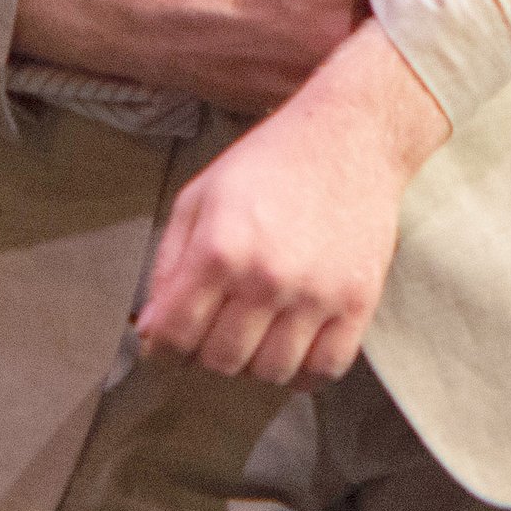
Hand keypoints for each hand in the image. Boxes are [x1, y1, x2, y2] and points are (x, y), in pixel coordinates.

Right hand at [12, 0, 413, 110]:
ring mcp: (322, 76)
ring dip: (375, 43)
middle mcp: (340, 34)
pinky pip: (340, 86)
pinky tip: (321, 52)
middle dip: (406, 8)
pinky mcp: (301, 102)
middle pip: (402, 24)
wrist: (155, 14)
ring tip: (351, 22)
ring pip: (373, 60)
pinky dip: (341, 70)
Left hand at [134, 21, 449, 387]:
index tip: (165, 345)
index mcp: (219, 247)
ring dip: (253, 362)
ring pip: (269, 373)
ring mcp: (315, 295)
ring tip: (253, 331)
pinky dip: (302, 372)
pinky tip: (291, 345)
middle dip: (205, 353)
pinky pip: (323, 371)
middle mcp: (266, 278)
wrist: (349, 137)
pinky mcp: (357, 305)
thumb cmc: (268, 162)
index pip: (176, 335)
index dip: (162, 348)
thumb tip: (152, 327)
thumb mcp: (199, 196)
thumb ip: (169, 263)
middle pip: (220, 361)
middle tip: (211, 330)